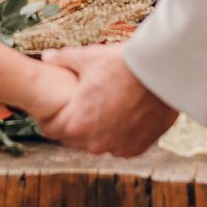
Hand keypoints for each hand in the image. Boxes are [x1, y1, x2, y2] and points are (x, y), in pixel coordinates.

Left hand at [37, 44, 176, 156]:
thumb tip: (46, 57)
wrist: (160, 71)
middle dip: (75, 123)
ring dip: (99, 131)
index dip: (49, 116)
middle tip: (81, 104)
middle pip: (74, 138)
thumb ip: (62, 60)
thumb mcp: (87, 58)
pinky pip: (122, 145)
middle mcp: (94, 143)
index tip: (56, 106)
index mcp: (75, 124)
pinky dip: (121, 134)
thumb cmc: (120, 63)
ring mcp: (117, 147)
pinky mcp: (138, 148)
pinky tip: (124, 115)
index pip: (49, 129)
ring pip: (99, 143)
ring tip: (105, 108)